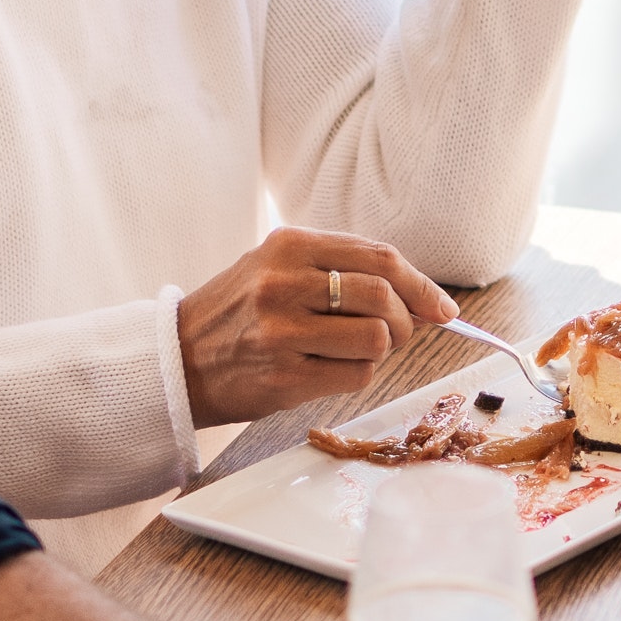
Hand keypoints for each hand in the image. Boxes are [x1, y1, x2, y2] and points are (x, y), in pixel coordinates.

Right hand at [175, 229, 456, 423]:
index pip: (380, 257)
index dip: (421, 285)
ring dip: (379, 350)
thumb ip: (347, 272)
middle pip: (384, 296)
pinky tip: (330, 368)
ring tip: (352, 350)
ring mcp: (282, 330)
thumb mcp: (280, 269)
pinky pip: (356, 375)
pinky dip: (358, 374)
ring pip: (376, 338)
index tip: (441, 307)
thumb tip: (426, 302)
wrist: (179, 360)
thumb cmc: (239, 312)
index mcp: (289, 244)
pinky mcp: (284, 375)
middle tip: (396, 332)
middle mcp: (284, 282)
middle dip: (405, 320)